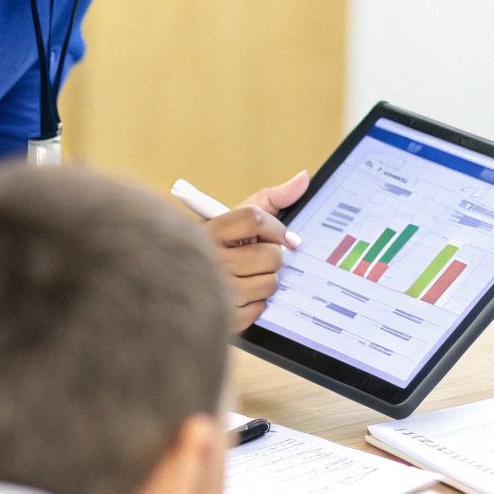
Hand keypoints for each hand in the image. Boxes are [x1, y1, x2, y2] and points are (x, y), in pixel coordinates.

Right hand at [208, 170, 309, 331]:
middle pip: (270, 256)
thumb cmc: (225, 244)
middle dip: (273, 256)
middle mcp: (210, 258)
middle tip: (258, 256)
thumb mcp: (241, 216)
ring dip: (267, 280)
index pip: (255, 219)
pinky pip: (260, 308)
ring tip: (249, 275)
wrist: (189, 279)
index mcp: (213, 229)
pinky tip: (243, 293)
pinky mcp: (222, 316)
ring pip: (270, 283)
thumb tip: (304, 178)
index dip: (275, 228)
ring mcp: (216, 289)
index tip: (279, 235)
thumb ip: (273, 197)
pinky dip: (257, 302)